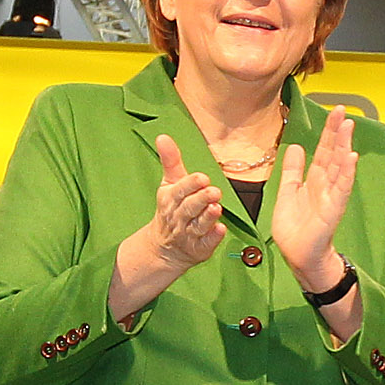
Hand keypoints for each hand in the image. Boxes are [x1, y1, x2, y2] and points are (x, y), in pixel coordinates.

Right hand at [143, 134, 226, 277]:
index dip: (191, 184)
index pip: (180, 190)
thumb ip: (170, 160)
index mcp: (170, 199)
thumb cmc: (171, 209)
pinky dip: (213, 237)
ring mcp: (188, 234)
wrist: (164, 247)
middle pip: (189, 208)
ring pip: (198, 225)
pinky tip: (221, 229)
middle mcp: (178, 217)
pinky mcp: (199, 248)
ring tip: (217, 208)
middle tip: (215, 192)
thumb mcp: (169, 183)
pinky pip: (206, 243)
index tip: (202, 178)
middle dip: (201, 199)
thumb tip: (163, 136)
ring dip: (208, 217)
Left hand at [269, 107, 357, 288]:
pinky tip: (351, 157)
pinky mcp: (333, 210)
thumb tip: (296, 146)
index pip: (324, 150)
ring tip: (349, 127)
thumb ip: (292, 170)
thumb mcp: (287, 191)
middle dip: (338, 133)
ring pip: (340, 167)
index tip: (334, 112)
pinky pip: (342, 188)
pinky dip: (347, 173)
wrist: (297, 255)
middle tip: (343, 112)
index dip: (328, 131)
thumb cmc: (295, 228)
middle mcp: (326, 185)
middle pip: (334, 154)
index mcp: (315, 179)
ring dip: (344, 146)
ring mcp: (332, 196)